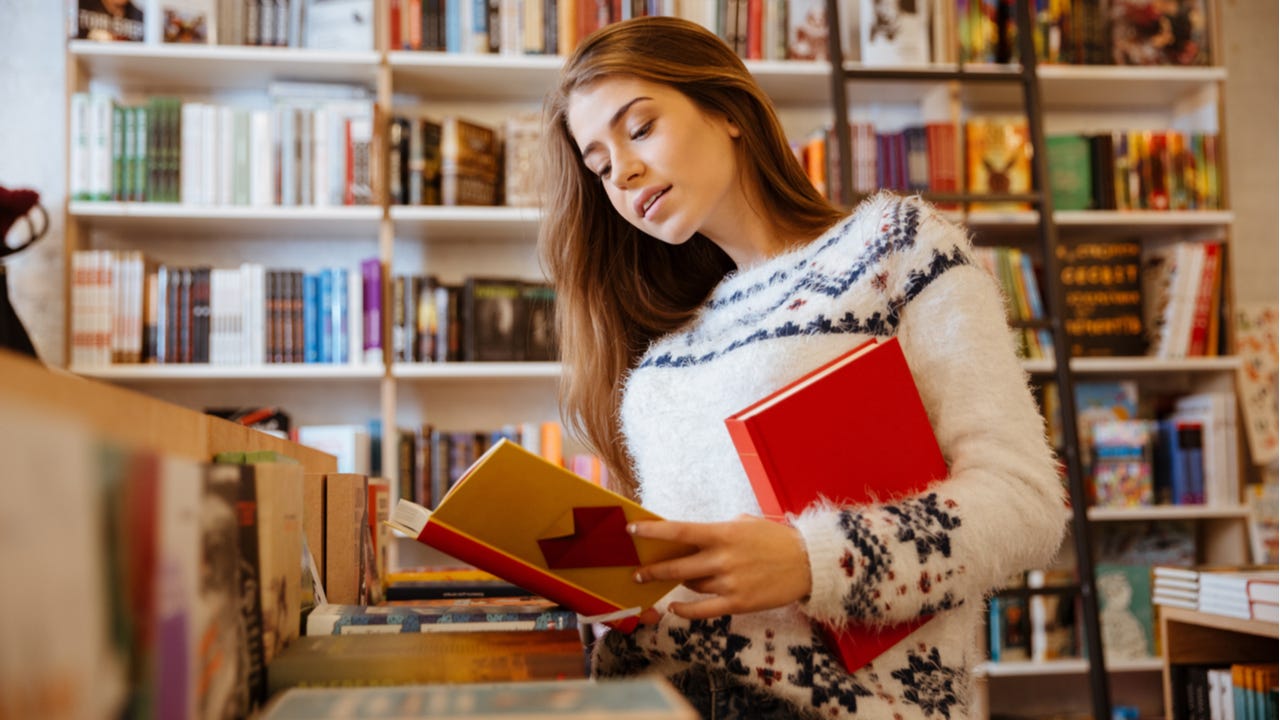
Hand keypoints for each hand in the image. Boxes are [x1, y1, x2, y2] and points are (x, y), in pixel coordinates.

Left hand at [629, 515, 811, 619]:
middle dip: (652, 570)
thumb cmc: (775, 540)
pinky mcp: (738, 602)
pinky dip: (686, 610)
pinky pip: (703, 610)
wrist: (808, 563)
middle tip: (637, 572)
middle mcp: (723, 558)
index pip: (679, 531)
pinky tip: (675, 608)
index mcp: (723, 533)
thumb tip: (691, 538)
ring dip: (680, 583)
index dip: (653, 532)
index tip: (632, 531)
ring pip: (691, 585)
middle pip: (677, 566)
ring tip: (674, 579)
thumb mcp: (745, 524)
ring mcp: (730, 582)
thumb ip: (717, 531)